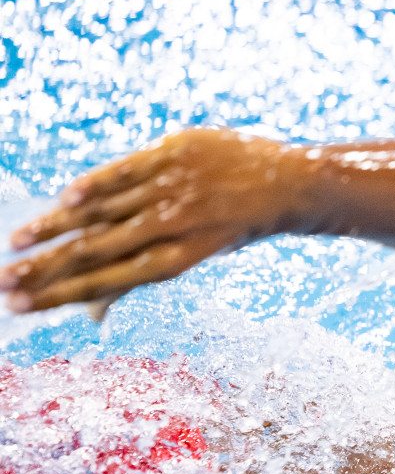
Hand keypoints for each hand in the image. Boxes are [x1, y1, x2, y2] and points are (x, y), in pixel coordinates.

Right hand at [1, 128, 298, 312]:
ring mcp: (172, 190)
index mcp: (176, 259)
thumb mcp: (188, 256)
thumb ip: (135, 279)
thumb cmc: (228, 225)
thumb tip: (92, 319)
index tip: (19, 304)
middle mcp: (172, 228)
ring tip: (17, 243)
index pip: (105, 283)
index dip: (60, 295)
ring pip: (104, 213)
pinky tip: (65, 202)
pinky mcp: (173, 155)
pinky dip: (95, 186)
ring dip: (55, 229)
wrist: (286, 183)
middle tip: (4, 284)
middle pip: (97, 253)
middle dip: (46, 271)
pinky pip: (126, 172)